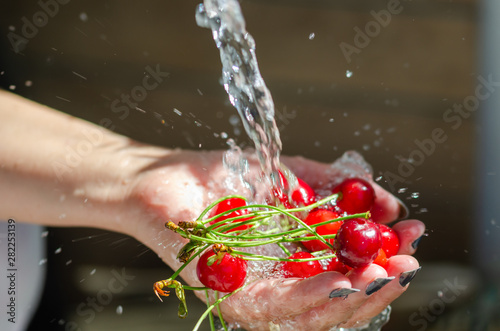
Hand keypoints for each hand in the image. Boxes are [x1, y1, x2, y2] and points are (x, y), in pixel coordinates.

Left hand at [122, 149, 424, 330]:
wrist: (161, 178)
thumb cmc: (224, 181)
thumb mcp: (290, 177)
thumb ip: (336, 190)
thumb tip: (389, 203)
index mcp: (291, 268)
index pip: (345, 278)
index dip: (383, 263)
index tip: (414, 239)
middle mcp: (274, 290)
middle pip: (333, 306)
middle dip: (375, 287)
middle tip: (407, 265)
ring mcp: (250, 297)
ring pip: (308, 317)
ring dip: (349, 299)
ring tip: (380, 276)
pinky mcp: (224, 295)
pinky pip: (271, 306)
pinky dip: (308, 294)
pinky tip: (338, 277)